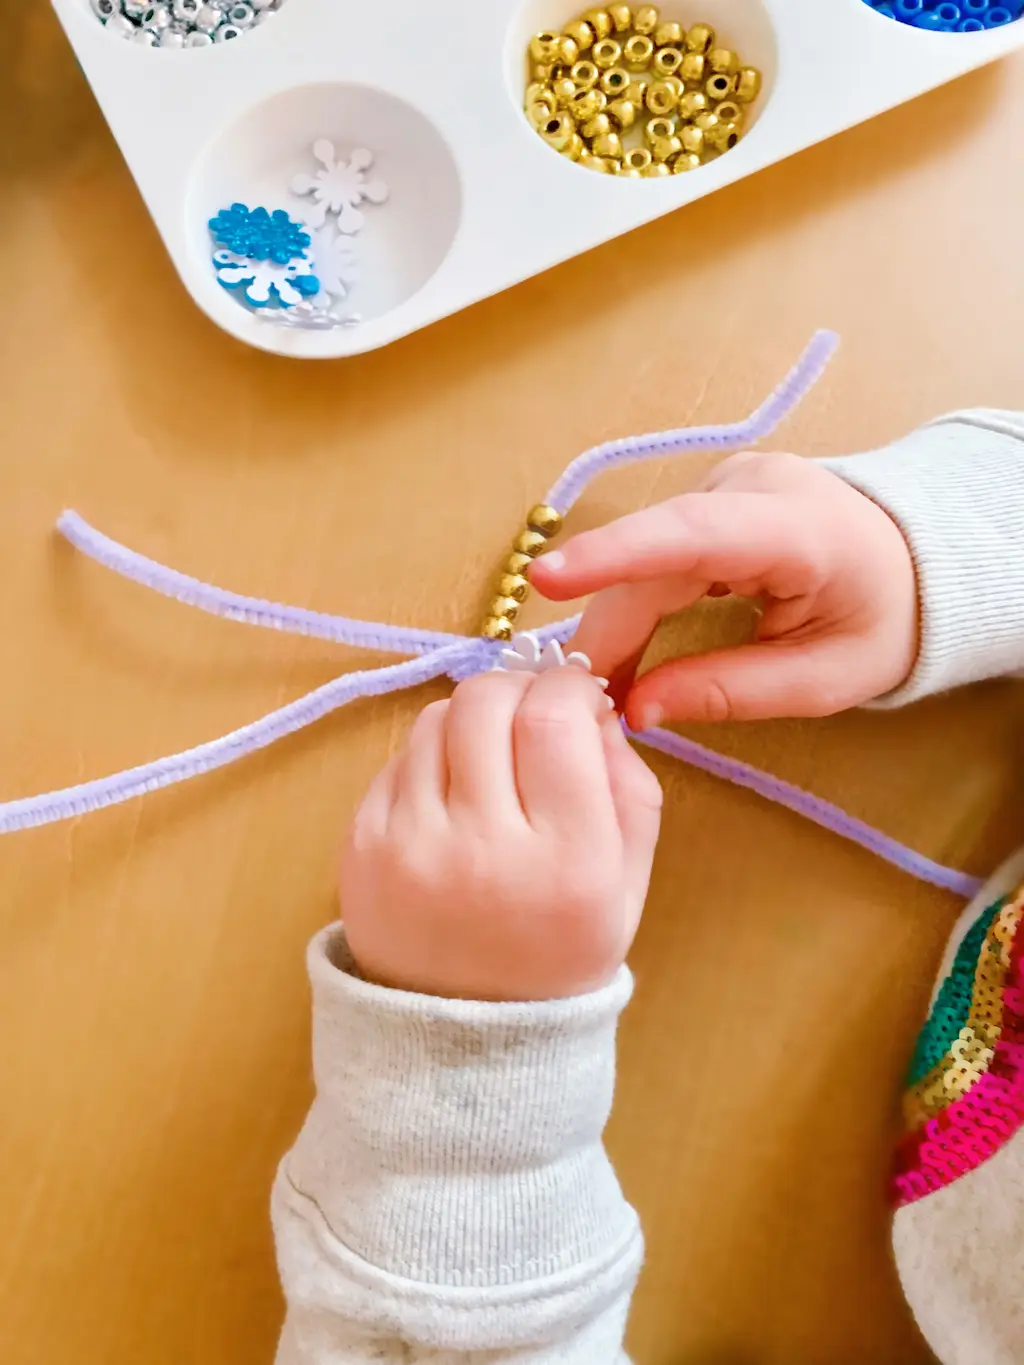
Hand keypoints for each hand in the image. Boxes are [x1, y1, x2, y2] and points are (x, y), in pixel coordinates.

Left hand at [340, 666, 662, 1001]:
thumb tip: (587, 702)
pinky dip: (431, 757)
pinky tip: (451, 798)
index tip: (576, 700)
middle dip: (517, 689)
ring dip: (472, 720)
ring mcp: (409, 847)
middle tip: (532, 714)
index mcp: (567, 864)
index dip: (568, 687)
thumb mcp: (628, 881)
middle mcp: (482, 850)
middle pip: (485, 701)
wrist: (462, 1043)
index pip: (554, 718)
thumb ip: (628, 783)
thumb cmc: (560, 951)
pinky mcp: (359, 846)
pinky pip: (398, 757)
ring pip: (436, 718)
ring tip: (490, 761)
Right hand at [531, 452, 918, 727]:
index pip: (690, 534)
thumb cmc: (881, 619)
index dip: (614, 556)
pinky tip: (618, 649)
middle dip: (608, 631)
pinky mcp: (709, 496)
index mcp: (796, 527)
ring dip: (614, 621)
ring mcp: (726, 483)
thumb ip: (731, 692)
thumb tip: (638, 709)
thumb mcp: (825, 679)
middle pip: (652, 559)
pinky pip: (654, 550)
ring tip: (599, 686)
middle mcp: (750, 487)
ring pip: (644, 556)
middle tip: (582, 704)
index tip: (547, 579)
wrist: (918, 557)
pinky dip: (631, 601)